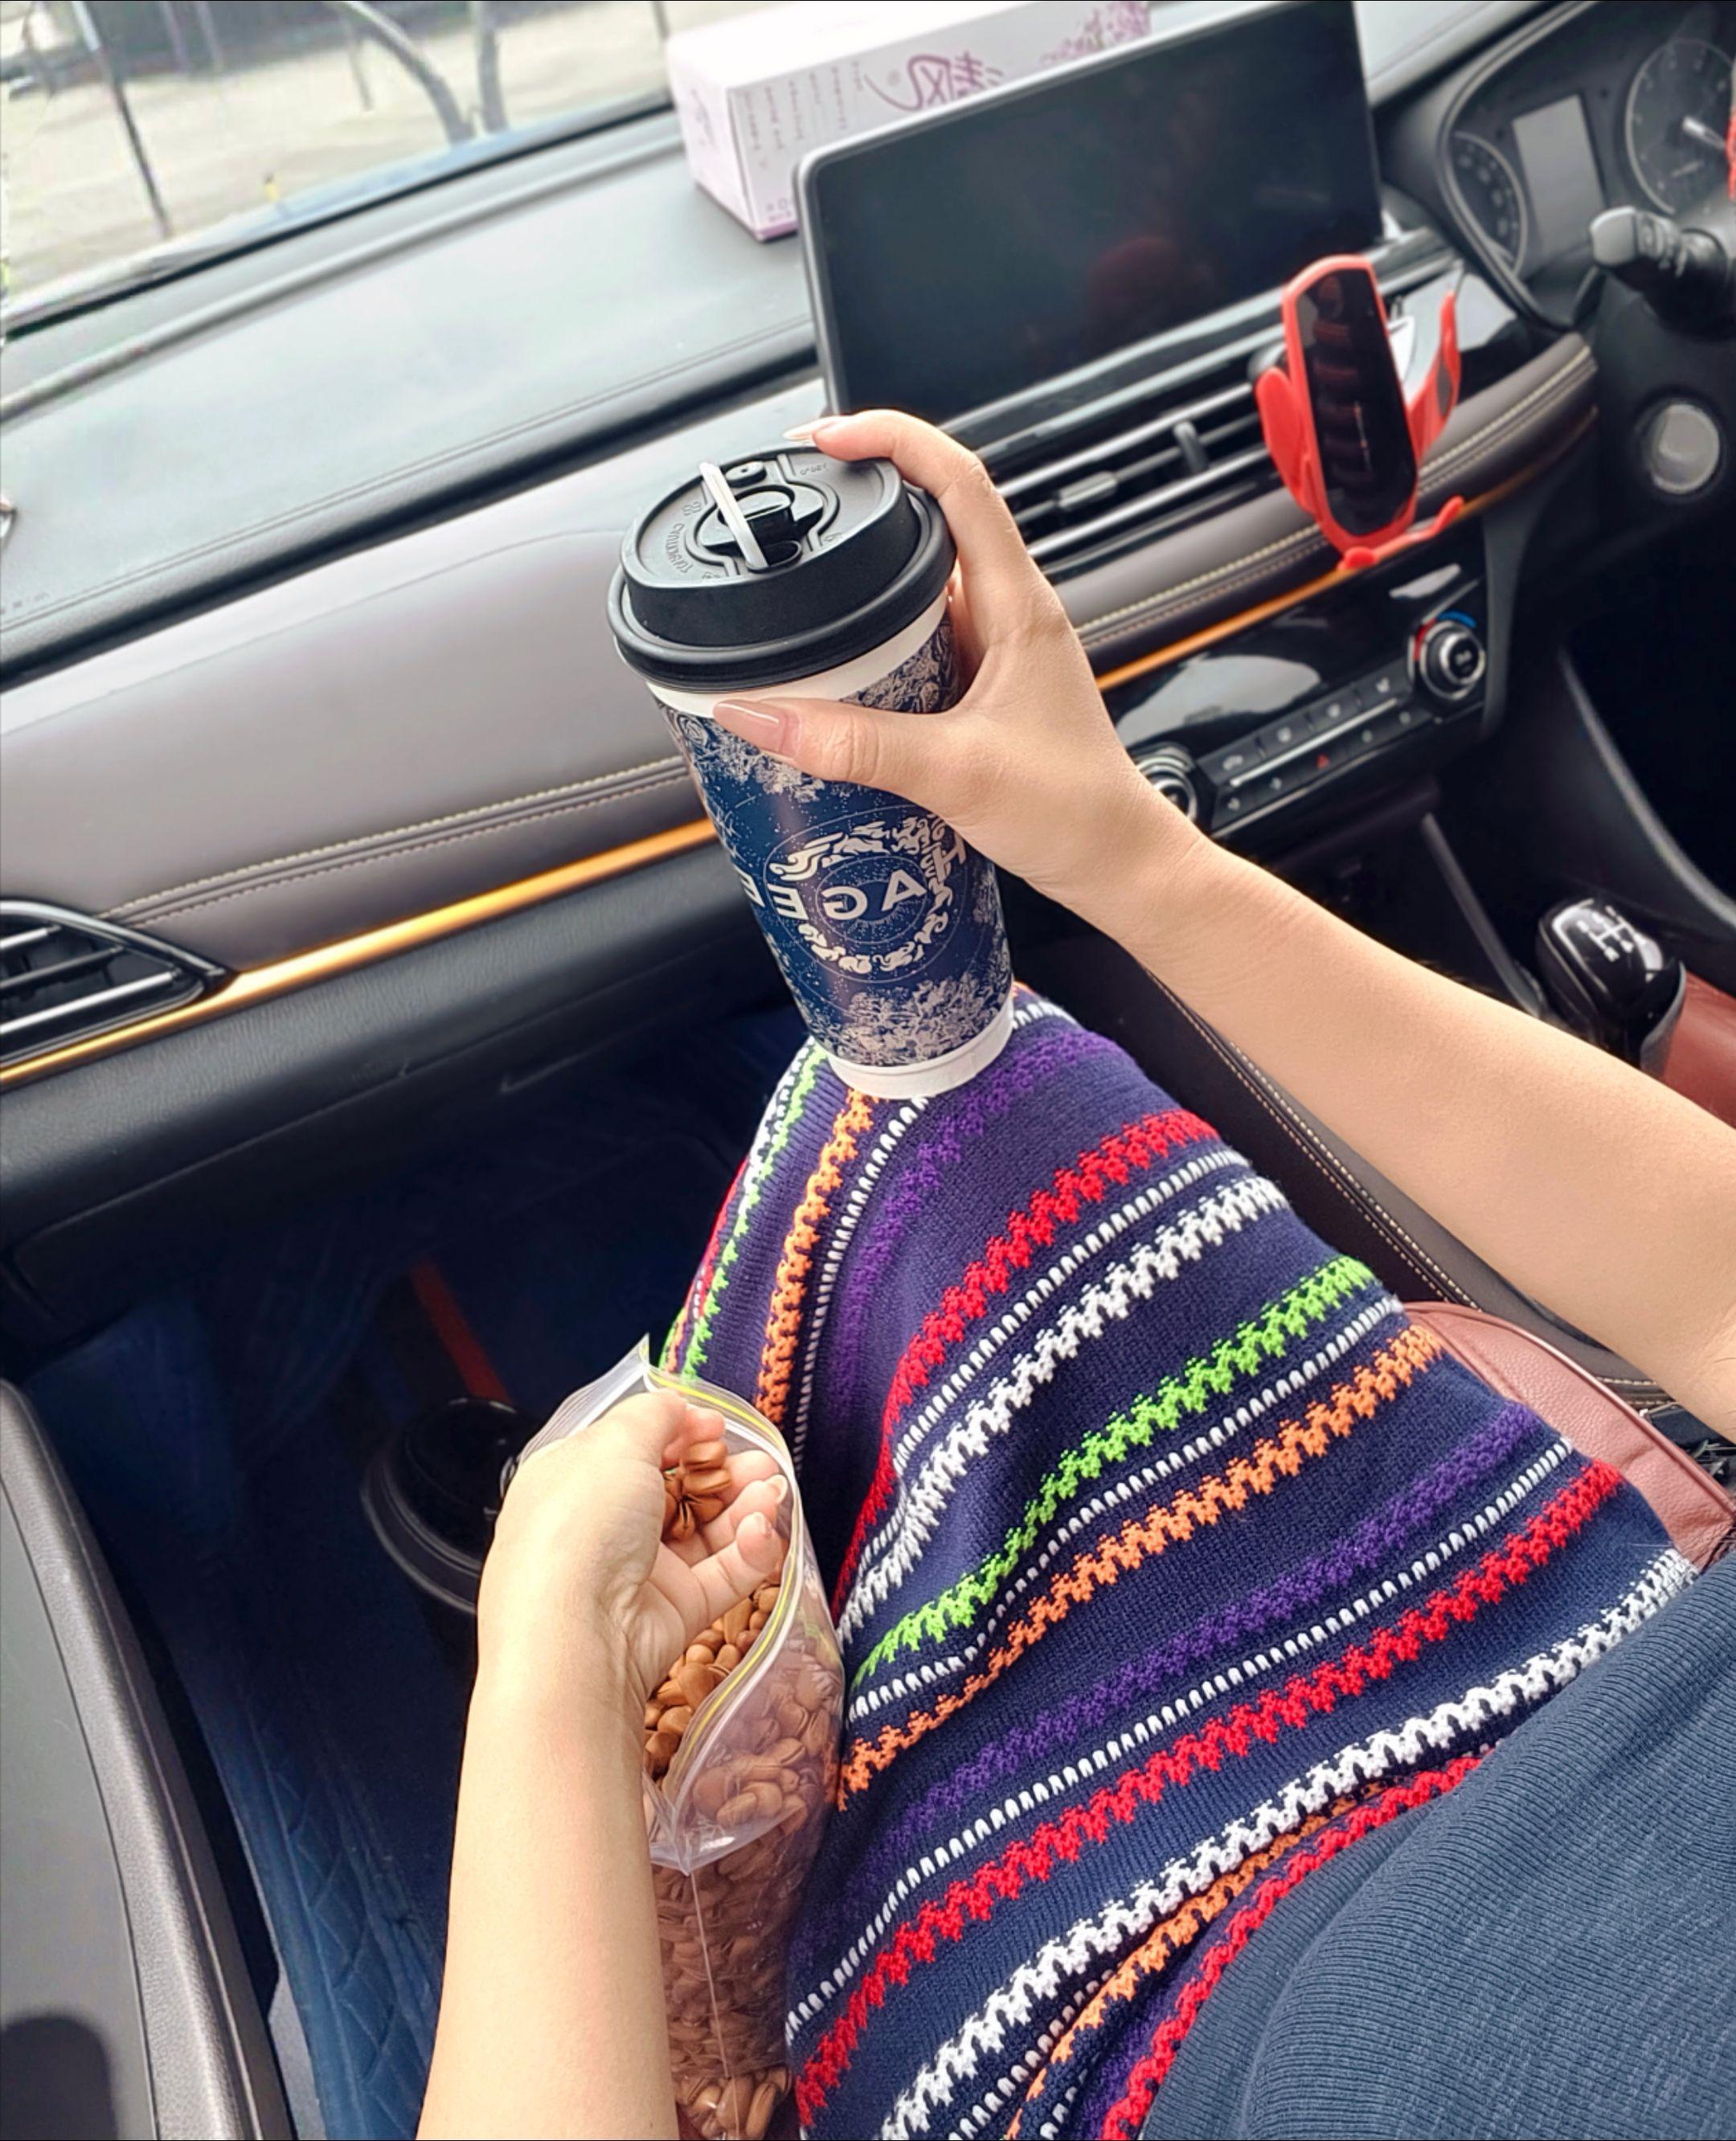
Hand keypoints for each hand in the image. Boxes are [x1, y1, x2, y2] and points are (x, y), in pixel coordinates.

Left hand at [477, 1390, 784, 1723]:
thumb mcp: (612, 1445)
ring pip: (707, 1531)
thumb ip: (652, 1416)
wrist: (577, 1635)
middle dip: (724, 1470)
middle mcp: (604, 1527)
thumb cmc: (579, 1529)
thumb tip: (676, 1405)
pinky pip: (723, 1574)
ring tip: (772, 1489)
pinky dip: (749, 1550)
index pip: (633, 1448)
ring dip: (745, 1505)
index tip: (715, 1426)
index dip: (679, 1432)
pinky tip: (760, 1529)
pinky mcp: (675, 1612)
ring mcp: (641, 1572)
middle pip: (679, 1489)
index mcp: (574, 1481)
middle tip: (759, 1461)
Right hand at [709, 409, 1203, 927]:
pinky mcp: (983, 685)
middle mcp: (1010, 612)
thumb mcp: (952, 775)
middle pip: (928, 522)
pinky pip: (918, 640)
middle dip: (860, 508)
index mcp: (1019, 604)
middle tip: (794, 516)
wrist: (1117, 865)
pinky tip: (837, 674)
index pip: (960, 481)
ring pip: (918, 587)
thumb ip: (852, 745)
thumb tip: (761, 714)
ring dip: (862, 586)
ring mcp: (997, 647)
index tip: (826, 439)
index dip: (892, 439)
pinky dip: (873, 644)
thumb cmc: (1075, 812)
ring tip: (799, 597)